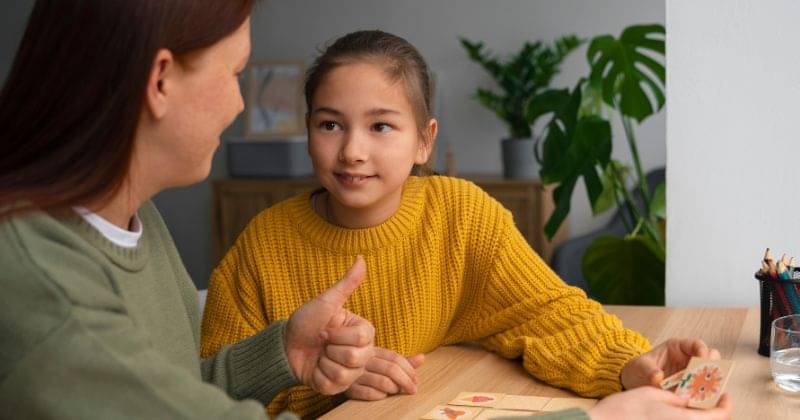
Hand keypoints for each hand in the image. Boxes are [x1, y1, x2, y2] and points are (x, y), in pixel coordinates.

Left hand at [284, 256, 375, 394]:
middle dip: (330, 347)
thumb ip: (347, 283)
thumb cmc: (306, 322)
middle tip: (322, 342)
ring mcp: (351, 372)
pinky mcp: (338, 387)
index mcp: (363, 333)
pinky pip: (334, 384)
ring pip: (344, 372)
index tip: (326, 328)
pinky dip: (319, 375)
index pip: (362, 338)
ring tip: (319, 354)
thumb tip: (361, 257)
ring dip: (323, 361)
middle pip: (355, 357)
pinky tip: (316, 367)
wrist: (286, 345)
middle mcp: (362, 354)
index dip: (338, 333)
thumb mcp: (326, 302)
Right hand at [345, 347, 425, 399]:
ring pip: (381, 381)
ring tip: (396, 391)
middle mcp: (365, 360)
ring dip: (393, 388)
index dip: (408, 369)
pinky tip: (382, 395)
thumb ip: (401, 361)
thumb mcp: (380, 360)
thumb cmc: (362, 365)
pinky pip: (367, 392)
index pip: (395, 358)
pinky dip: (378, 395)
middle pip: (391, 369)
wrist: (329, 367)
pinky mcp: (348, 387)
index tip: (416, 380)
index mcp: (374, 351)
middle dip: (405, 381)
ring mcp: (356, 373)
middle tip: (413, 390)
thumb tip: (423, 358)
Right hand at [588, 387, 730, 419]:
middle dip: (712, 411)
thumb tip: (688, 399)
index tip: (724, 394)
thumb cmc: (624, 410)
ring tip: (690, 403)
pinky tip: (675, 411)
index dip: (725, 404)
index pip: (720, 416)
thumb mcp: (651, 393)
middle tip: (707, 397)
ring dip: (697, 415)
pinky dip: (684, 418)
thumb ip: (674, 397)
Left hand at [621, 338, 720, 388]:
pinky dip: (704, 394)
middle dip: (712, 366)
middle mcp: (689, 360)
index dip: (702, 350)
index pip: (696, 345)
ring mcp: (692, 375)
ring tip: (707, 388)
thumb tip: (658, 377)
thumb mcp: (640, 366)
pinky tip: (701, 399)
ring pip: (710, 376)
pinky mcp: (692, 389)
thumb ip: (649, 370)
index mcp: (678, 347)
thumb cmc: (638, 369)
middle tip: (709, 374)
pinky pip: (704, 391)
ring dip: (711, 382)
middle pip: (710, 359)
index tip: (703, 357)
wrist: (634, 382)